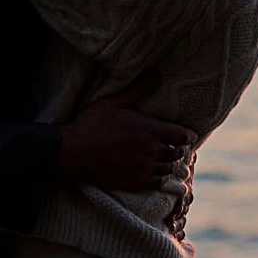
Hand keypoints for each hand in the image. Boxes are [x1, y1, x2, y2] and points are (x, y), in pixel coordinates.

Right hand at [56, 69, 197, 191]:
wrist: (72, 152)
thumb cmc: (91, 125)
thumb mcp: (113, 102)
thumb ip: (138, 90)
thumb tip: (155, 74)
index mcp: (150, 130)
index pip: (183, 136)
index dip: (184, 135)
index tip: (180, 134)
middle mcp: (151, 151)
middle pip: (178, 152)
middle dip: (175, 148)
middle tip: (169, 145)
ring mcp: (144, 168)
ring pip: (169, 168)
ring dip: (167, 162)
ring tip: (161, 158)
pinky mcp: (136, 182)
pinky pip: (158, 183)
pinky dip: (159, 178)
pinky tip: (153, 172)